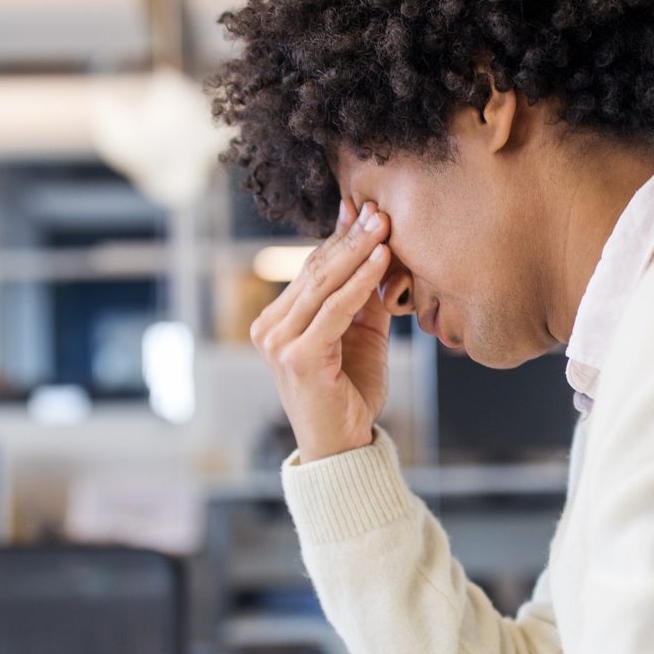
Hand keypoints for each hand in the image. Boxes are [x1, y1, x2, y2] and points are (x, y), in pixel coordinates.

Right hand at [250, 198, 393, 461]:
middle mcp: (270, 328)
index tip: (361, 207)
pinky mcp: (297, 356)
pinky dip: (361, 281)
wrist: (343, 445)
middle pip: (315, 270)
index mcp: (277, 321)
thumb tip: (380, 248)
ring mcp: (279, 342)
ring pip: (324, 283)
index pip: (310, 269)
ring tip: (383, 223)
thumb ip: (364, 296)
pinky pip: (335, 308)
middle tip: (377, 209)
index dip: (338, 237)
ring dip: (357, 250)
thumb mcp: (360, 335)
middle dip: (350, 236)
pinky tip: (381, 258)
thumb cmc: (350, 392)